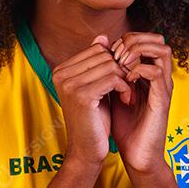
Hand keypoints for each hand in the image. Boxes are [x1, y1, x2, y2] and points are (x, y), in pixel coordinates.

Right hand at [52, 35, 133, 168]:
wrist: (87, 151)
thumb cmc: (94, 120)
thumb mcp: (96, 87)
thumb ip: (97, 63)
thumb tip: (102, 36)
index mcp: (61, 70)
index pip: (97, 49)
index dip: (115, 62)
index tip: (121, 81)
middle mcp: (60, 74)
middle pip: (104, 55)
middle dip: (121, 70)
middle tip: (128, 88)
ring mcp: (69, 84)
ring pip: (111, 65)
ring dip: (125, 80)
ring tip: (127, 96)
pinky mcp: (81, 96)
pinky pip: (114, 78)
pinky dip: (125, 88)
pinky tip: (126, 100)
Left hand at [108, 32, 173, 175]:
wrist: (137, 155)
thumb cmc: (125, 128)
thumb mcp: (112, 94)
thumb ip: (109, 74)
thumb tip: (96, 55)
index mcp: (149, 74)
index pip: (146, 39)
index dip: (126, 39)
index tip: (107, 52)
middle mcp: (159, 77)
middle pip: (157, 39)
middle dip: (134, 40)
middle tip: (115, 54)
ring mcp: (163, 87)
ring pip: (162, 50)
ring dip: (138, 51)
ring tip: (120, 64)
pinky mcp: (162, 100)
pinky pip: (156, 73)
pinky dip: (138, 71)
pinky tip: (125, 81)